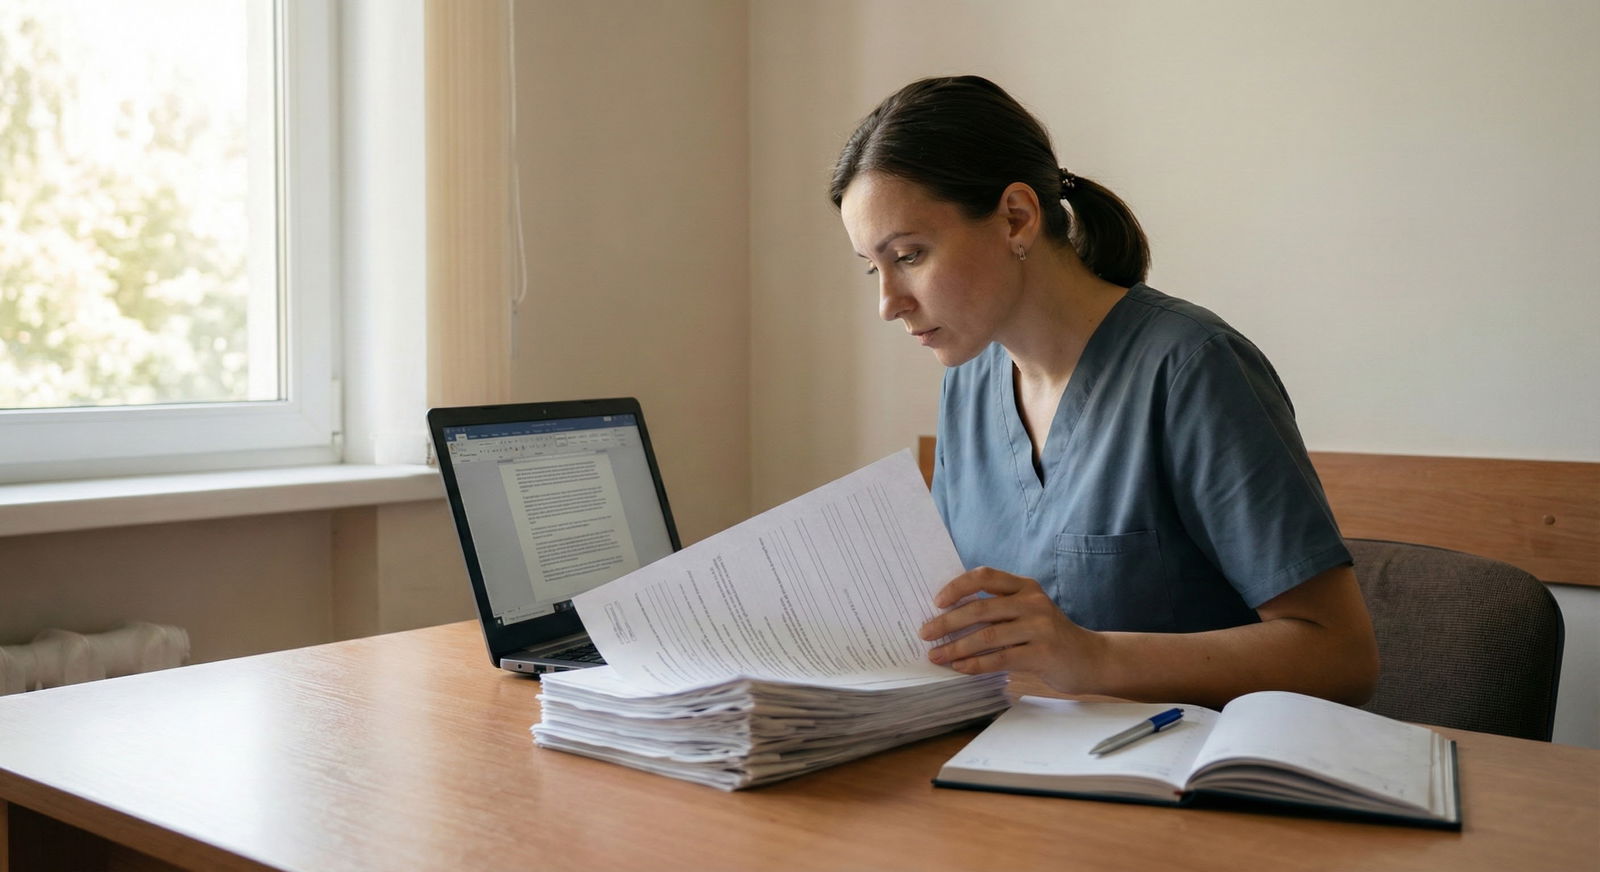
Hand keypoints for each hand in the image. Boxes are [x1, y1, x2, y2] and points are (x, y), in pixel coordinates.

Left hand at [918, 566, 1106, 693]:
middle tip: (924, 633)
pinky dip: (975, 664)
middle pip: (981, 609)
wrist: (1090, 658)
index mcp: (1025, 586)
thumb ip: (998, 609)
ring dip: (956, 647)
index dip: (957, 586)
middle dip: (947, 622)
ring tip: (936, 655)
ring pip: (987, 636)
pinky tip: (959, 667)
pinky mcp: (1043, 653)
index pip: (985, 576)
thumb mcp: (1027, 612)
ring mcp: (1040, 627)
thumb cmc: (1048, 636)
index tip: (936, 601)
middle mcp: (1032, 602)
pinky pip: (1000, 658)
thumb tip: (947, 617)